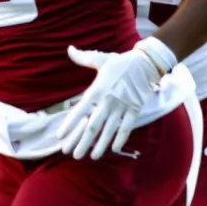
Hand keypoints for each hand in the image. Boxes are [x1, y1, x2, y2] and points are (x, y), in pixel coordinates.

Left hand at [56, 40, 169, 159]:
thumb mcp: (100, 59)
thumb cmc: (120, 62)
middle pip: (93, 126)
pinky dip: (121, 139)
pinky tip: (114, 149)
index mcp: (96, 90)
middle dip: (82, 142)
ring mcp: (122, 107)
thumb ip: (83, 58)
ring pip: (109, 131)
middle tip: (72, 154)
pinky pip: (127, 128)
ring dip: (100, 145)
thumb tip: (69, 50)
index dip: (69, 124)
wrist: (146, 63)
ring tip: (91, 156)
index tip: (60, 137)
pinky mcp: (134, 110)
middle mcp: (107, 101)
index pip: (79, 110)